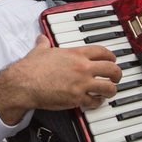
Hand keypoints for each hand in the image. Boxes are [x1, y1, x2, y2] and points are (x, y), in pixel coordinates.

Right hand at [0, 35, 121, 124]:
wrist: (24, 83)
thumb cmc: (31, 67)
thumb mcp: (39, 50)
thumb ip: (44, 43)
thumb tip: (41, 38)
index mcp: (76, 54)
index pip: (103, 52)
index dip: (111, 57)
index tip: (112, 60)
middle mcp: (82, 67)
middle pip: (112, 69)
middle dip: (117, 74)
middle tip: (116, 78)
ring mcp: (81, 83)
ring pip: (108, 87)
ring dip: (111, 90)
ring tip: (109, 92)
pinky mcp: (76, 98)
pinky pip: (95, 102)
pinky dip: (97, 103)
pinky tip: (95, 102)